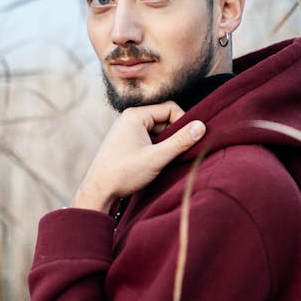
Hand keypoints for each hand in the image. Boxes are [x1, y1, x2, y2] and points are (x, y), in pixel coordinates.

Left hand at [71, 102, 205, 212]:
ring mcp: (127, 131)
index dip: (183, 123)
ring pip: (158, 132)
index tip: (188, 142)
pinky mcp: (126, 143)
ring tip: (164, 161)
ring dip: (166, 145)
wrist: (98, 191)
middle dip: (174, 136)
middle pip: (164, 120)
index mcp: (135, 115)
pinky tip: (155, 164)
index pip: (170, 108)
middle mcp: (130, 118)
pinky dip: (156, 150)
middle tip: (177, 154)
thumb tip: (202, 126)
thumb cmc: (124, 173)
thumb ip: (180, 141)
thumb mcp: (157, 157)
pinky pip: (149, 140)